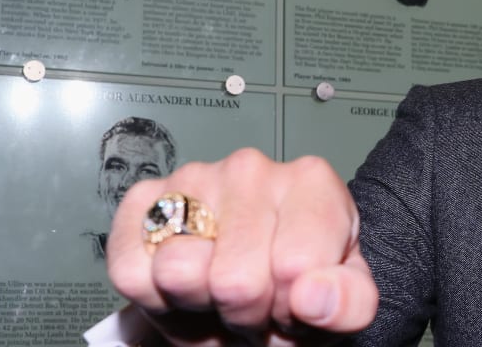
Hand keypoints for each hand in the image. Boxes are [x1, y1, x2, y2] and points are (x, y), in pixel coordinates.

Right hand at [106, 149, 379, 345]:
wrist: (250, 297)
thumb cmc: (299, 291)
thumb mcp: (342, 305)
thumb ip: (347, 303)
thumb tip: (313, 295)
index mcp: (311, 183)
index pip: (296, 266)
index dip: (292, 307)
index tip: (297, 301)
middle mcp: (250, 169)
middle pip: (237, 279)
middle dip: (247, 312)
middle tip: (257, 304)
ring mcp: (192, 178)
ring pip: (179, 272)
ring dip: (200, 305)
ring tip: (223, 295)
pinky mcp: (142, 203)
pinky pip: (133, 274)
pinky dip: (156, 298)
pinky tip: (188, 285)